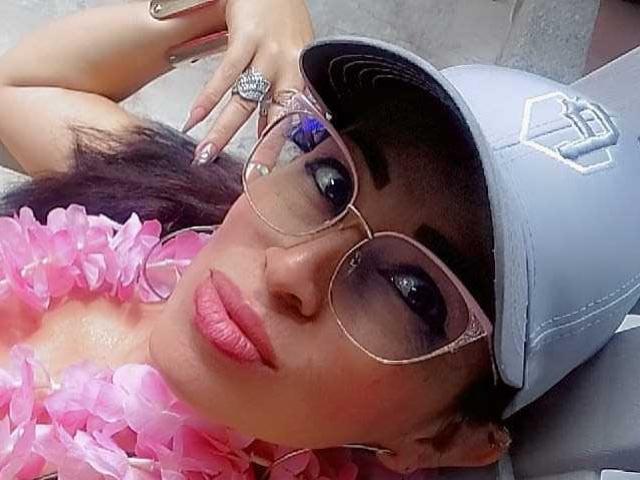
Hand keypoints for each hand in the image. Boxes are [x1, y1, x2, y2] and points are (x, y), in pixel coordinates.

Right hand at [184, 0, 313, 163]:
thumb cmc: (283, 19)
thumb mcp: (292, 57)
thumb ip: (280, 92)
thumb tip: (266, 129)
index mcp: (302, 75)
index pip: (295, 119)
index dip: (281, 146)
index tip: (268, 172)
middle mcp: (290, 68)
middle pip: (277, 116)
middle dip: (263, 149)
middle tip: (251, 176)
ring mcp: (268, 54)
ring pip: (244, 102)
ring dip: (222, 131)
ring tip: (205, 154)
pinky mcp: (247, 39)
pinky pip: (225, 76)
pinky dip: (208, 99)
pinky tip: (195, 118)